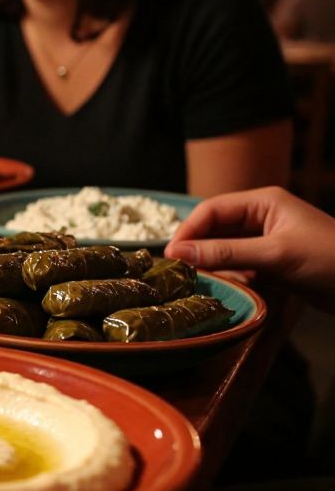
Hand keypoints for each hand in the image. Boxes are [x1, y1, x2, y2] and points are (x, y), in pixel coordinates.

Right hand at [166, 186, 334, 299]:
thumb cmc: (329, 260)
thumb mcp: (274, 254)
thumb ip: (225, 253)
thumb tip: (178, 253)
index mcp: (263, 202)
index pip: (211, 209)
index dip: (188, 231)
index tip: (171, 255)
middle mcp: (262, 218)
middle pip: (215, 230)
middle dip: (198, 249)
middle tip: (180, 272)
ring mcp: (267, 242)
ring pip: (225, 251)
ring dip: (214, 266)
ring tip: (204, 282)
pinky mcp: (273, 264)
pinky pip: (240, 267)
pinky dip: (232, 278)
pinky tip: (232, 288)